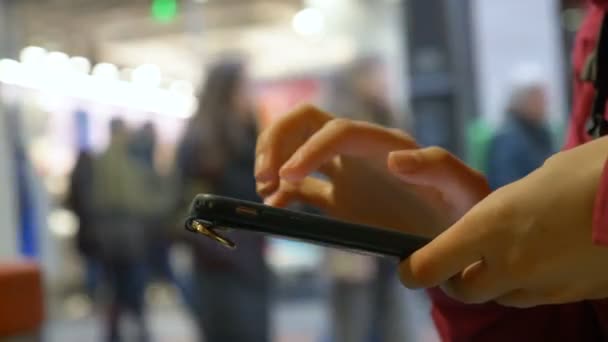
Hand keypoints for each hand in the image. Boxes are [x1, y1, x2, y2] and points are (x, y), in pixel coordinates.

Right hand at [255, 105, 488, 236]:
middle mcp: (360, 152)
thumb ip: (439, 168)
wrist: (455, 238)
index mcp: (385, 145)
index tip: (287, 176)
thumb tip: (394, 158)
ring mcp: (347, 173)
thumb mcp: (465, 189)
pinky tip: (275, 208)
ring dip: (272, 160)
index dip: (308, 148)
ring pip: (296, 147)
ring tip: (266, 192)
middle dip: (277, 139)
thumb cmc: (466, 212)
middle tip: (265, 176)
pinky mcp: (339, 197)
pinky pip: (300, 187)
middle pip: (307, 121)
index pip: (337, 130)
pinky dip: (282, 192)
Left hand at [400, 136, 607, 306]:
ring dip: (494, 281)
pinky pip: (537, 296)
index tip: (408, 266)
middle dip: (455, 278)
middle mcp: (511, 262)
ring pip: (501, 297)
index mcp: (492, 225)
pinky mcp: (575, 295)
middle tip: (461, 258)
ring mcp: (545, 285)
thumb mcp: (539, 177)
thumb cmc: (595, 170)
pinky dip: (528, 283)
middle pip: (462, 290)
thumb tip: (499, 218)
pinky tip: (546, 258)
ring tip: (509, 252)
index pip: (431, 265)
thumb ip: (507, 206)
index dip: (413, 269)